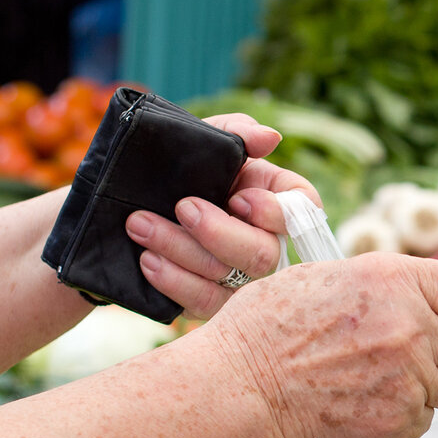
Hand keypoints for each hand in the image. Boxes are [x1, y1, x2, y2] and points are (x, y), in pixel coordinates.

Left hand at [127, 113, 324, 319]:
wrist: (134, 198)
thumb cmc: (183, 166)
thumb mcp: (205, 139)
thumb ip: (237, 134)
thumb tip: (269, 138)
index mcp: (278, 200)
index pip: (303, 213)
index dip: (275, 212)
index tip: (237, 197)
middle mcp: (267, 243)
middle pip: (264, 255)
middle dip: (219, 233)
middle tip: (181, 207)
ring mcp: (242, 278)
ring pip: (229, 281)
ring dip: (182, 251)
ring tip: (141, 226)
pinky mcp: (213, 301)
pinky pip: (203, 303)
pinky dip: (174, 282)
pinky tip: (148, 260)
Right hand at [205, 252, 437, 437]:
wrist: (243, 383)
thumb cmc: (275, 323)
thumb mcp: (338, 275)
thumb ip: (396, 285)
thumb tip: (437, 299)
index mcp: (397, 280)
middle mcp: (411, 326)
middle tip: (399, 349)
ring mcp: (409, 376)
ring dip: (425, 383)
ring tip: (377, 375)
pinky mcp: (400, 419)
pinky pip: (427, 417)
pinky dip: (404, 413)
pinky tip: (367, 399)